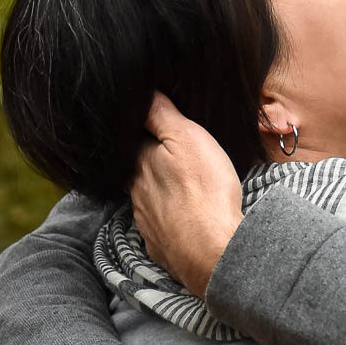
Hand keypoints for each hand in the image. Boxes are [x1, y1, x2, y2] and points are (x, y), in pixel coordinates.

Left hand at [134, 92, 245, 294]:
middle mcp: (136, 194)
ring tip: (181, 189)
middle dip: (151, 166)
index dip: (146, 134)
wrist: (212, 250)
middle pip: (139, 173)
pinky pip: (160, 229)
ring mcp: (146, 223)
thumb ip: (161, 115)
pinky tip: (182, 219)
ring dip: (160, 194)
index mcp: (139, 165)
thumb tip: (141, 95)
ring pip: (148, 201)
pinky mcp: (160, 246)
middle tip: (173, 160)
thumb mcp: (187, 138)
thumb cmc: (203, 190)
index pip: (133, 143)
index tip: (159, 131)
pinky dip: (169, 221)